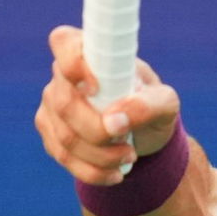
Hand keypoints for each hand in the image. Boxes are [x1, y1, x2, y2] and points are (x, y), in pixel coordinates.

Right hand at [35, 25, 180, 185]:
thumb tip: (116, 119)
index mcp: (93, 54)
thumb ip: (149, 104)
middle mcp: (63, 76)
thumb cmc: (152, 105)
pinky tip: (115, 173)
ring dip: (101, 155)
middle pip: (64, 103)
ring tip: (129, 156)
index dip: (72, 61)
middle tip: (126, 141)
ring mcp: (52, 105)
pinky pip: (63, 157)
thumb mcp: (166, 102)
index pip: (64, 42)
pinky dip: (93, 171)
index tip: (96, 86)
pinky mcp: (50, 133)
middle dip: (98, 130)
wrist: (144, 133)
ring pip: (65, 136)